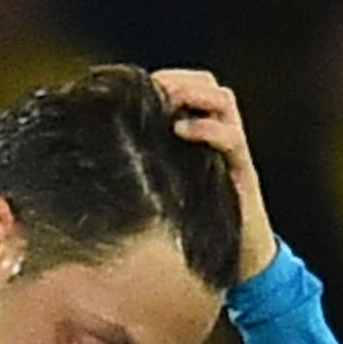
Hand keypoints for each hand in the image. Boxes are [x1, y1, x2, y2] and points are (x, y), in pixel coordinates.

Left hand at [150, 66, 275, 279]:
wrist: (244, 264)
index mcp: (199, 137)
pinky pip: (232, 137)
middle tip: (151, 87)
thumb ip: (149, 170)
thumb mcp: (167, 192)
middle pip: (206, 84)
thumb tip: (99, 159)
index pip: (189, 88)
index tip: (133, 86)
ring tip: (167, 100)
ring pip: (222, 100)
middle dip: (178, 79)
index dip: (166, 79)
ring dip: (193, 93)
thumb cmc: (198, 231)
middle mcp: (219, 137)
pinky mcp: (243, 171)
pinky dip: (207, 128)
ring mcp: (233, 152)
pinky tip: (182, 131)